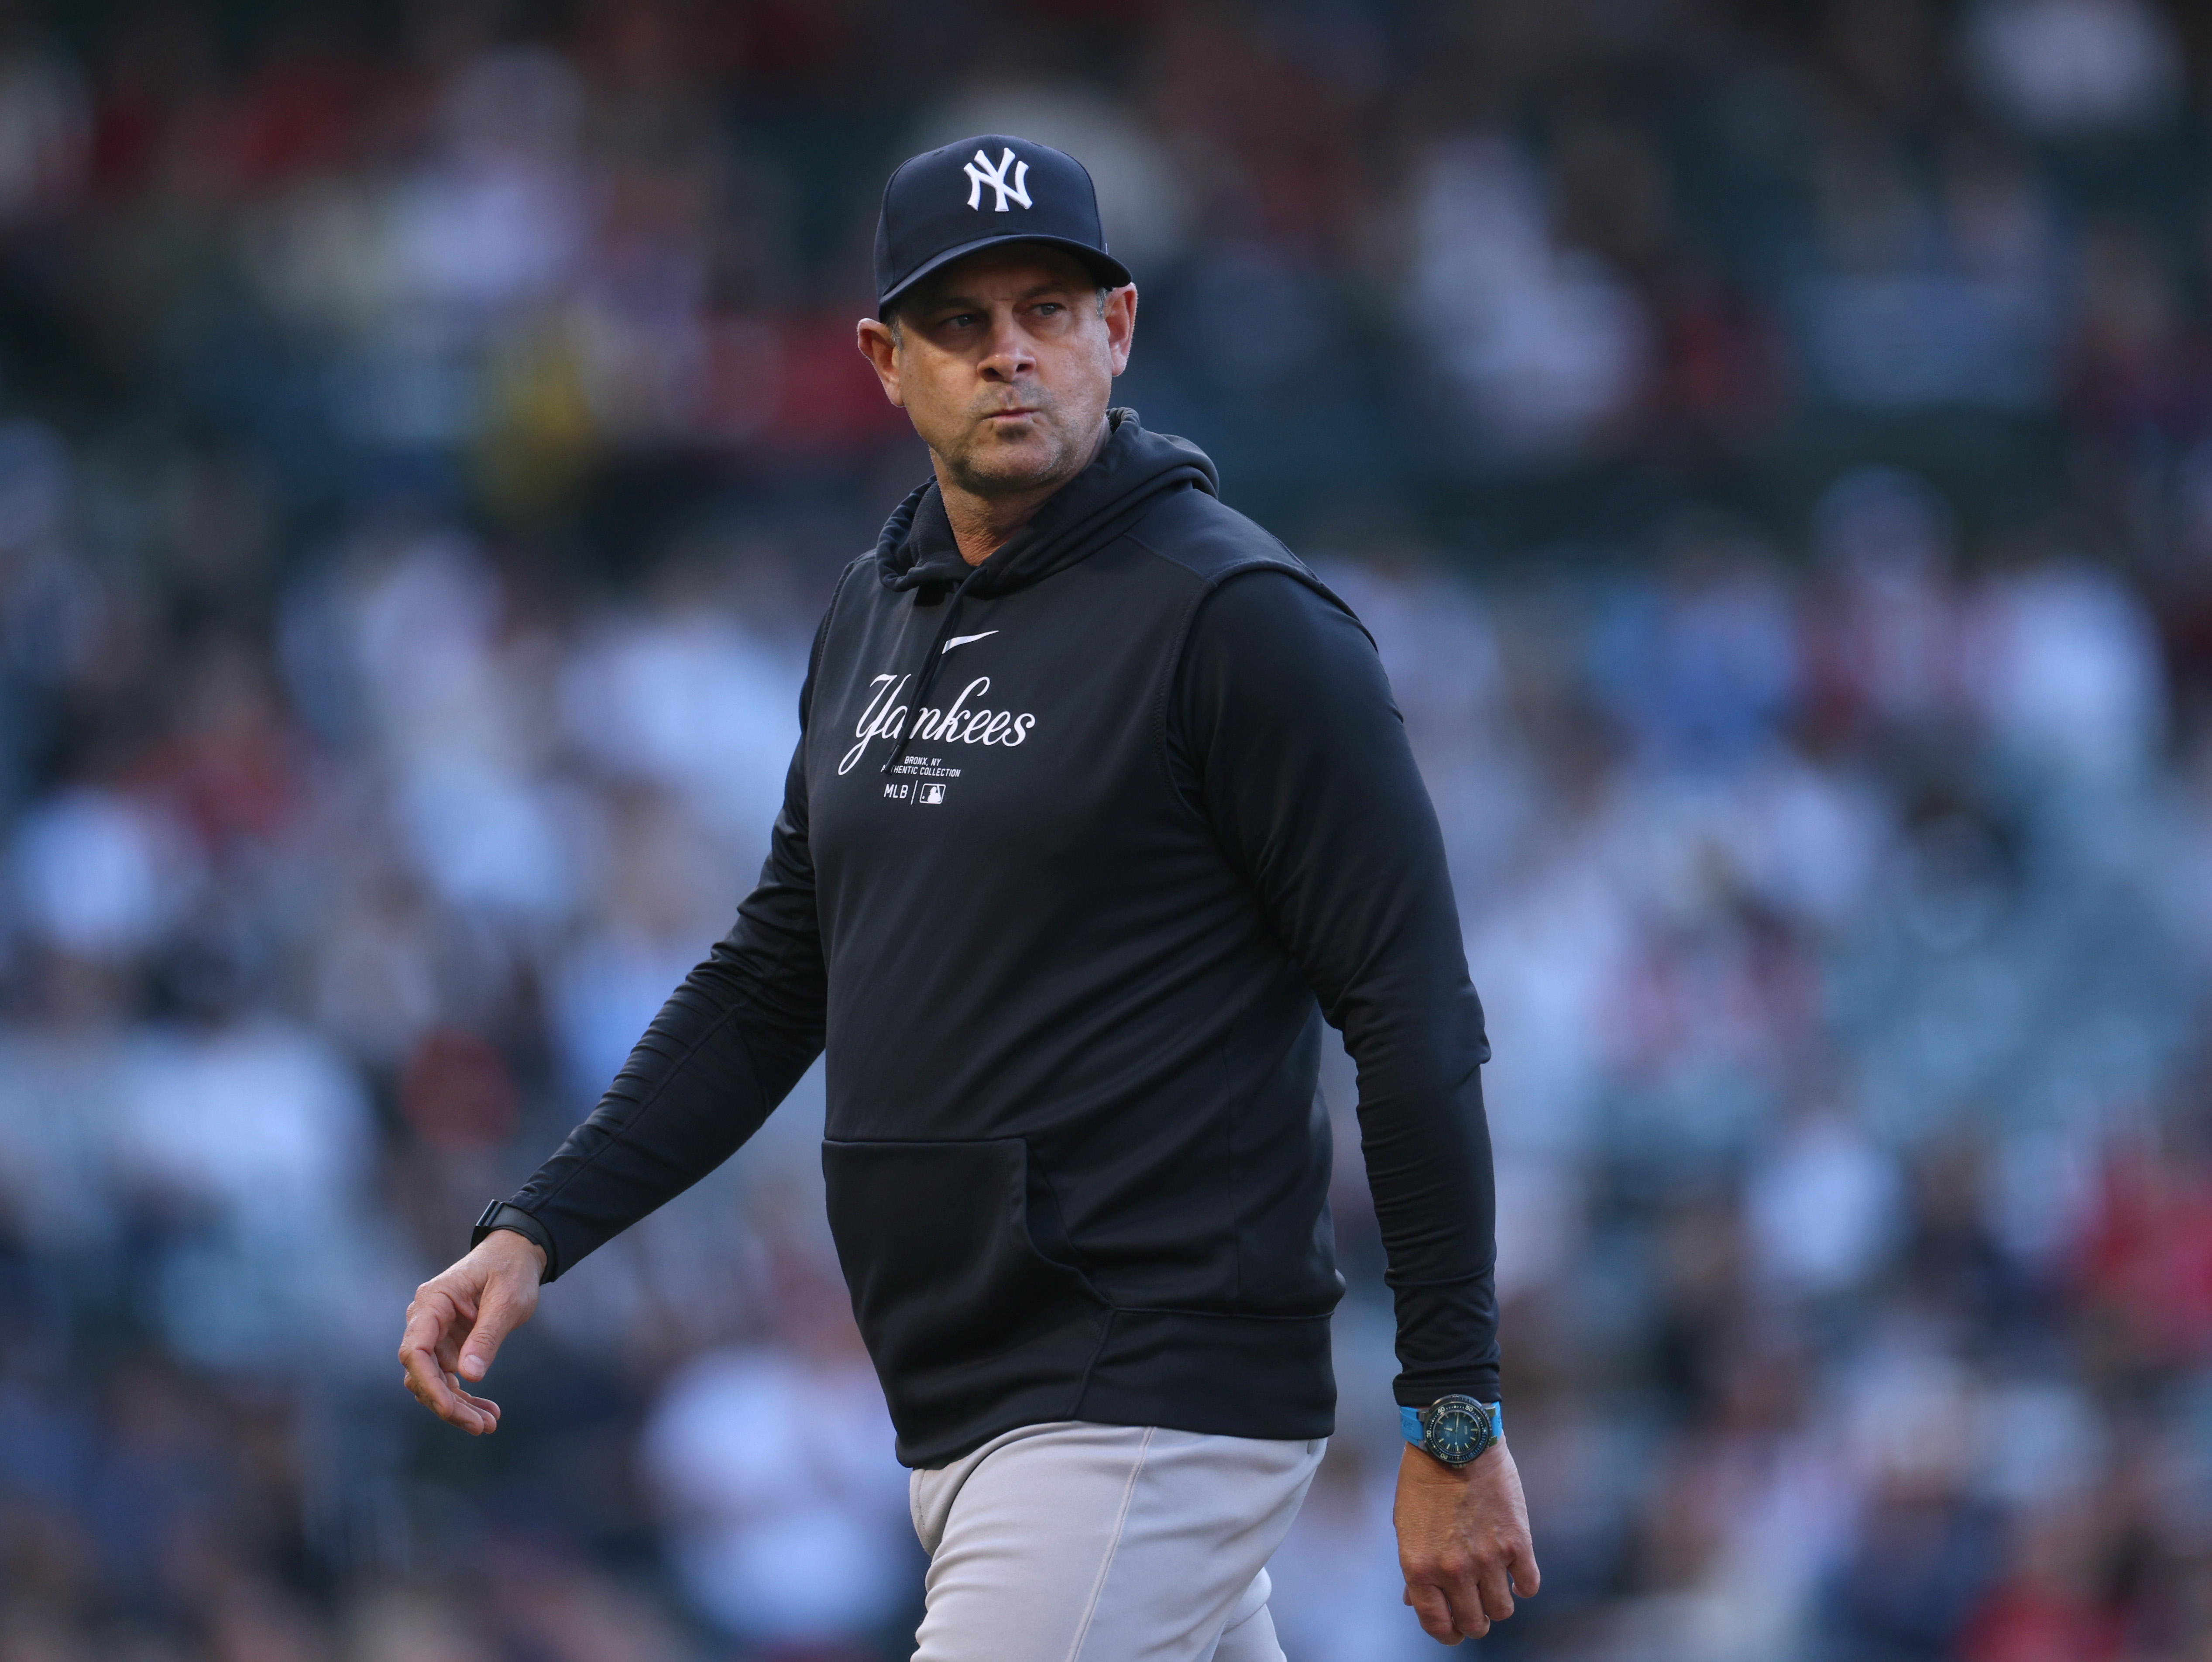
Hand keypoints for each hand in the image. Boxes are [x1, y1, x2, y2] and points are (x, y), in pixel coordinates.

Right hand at [397, 1230, 545, 1434]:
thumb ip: (487, 1336)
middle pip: (422, 1373)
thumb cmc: (511, 1269)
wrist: (515, 1254)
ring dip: (458, 1406)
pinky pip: (449, 1377)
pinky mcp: (447, 1344)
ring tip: (488, 1424)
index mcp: (432, 1301)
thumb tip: (469, 1377)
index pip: (415, 1351)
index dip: (428, 1384)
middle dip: (448, 1404)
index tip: (449, 1409)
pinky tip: (487, 1411)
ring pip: (434, 1381)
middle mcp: (425, 1319)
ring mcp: (435, 1334)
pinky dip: (466, 1396)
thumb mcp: (507, 1300)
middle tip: (481, 1426)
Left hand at [1394, 1436, 1539, 1643]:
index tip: (1454, 1628)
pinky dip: (1524, 1584)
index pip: (1437, 1625)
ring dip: (1498, 1602)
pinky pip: (1529, 1585)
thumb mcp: (1406, 1527)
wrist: (1454, 1440)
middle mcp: (1453, 1570)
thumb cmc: (1424, 1481)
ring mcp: (1487, 1559)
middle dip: (1475, 1620)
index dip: (1448, 1633)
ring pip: (1502, 1610)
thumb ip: (1414, 1569)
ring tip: (1494, 1584)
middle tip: (1476, 1606)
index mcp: (1420, 1568)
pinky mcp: (1518, 1544)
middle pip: (1474, 1624)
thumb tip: (1413, 1601)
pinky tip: (1515, 1572)